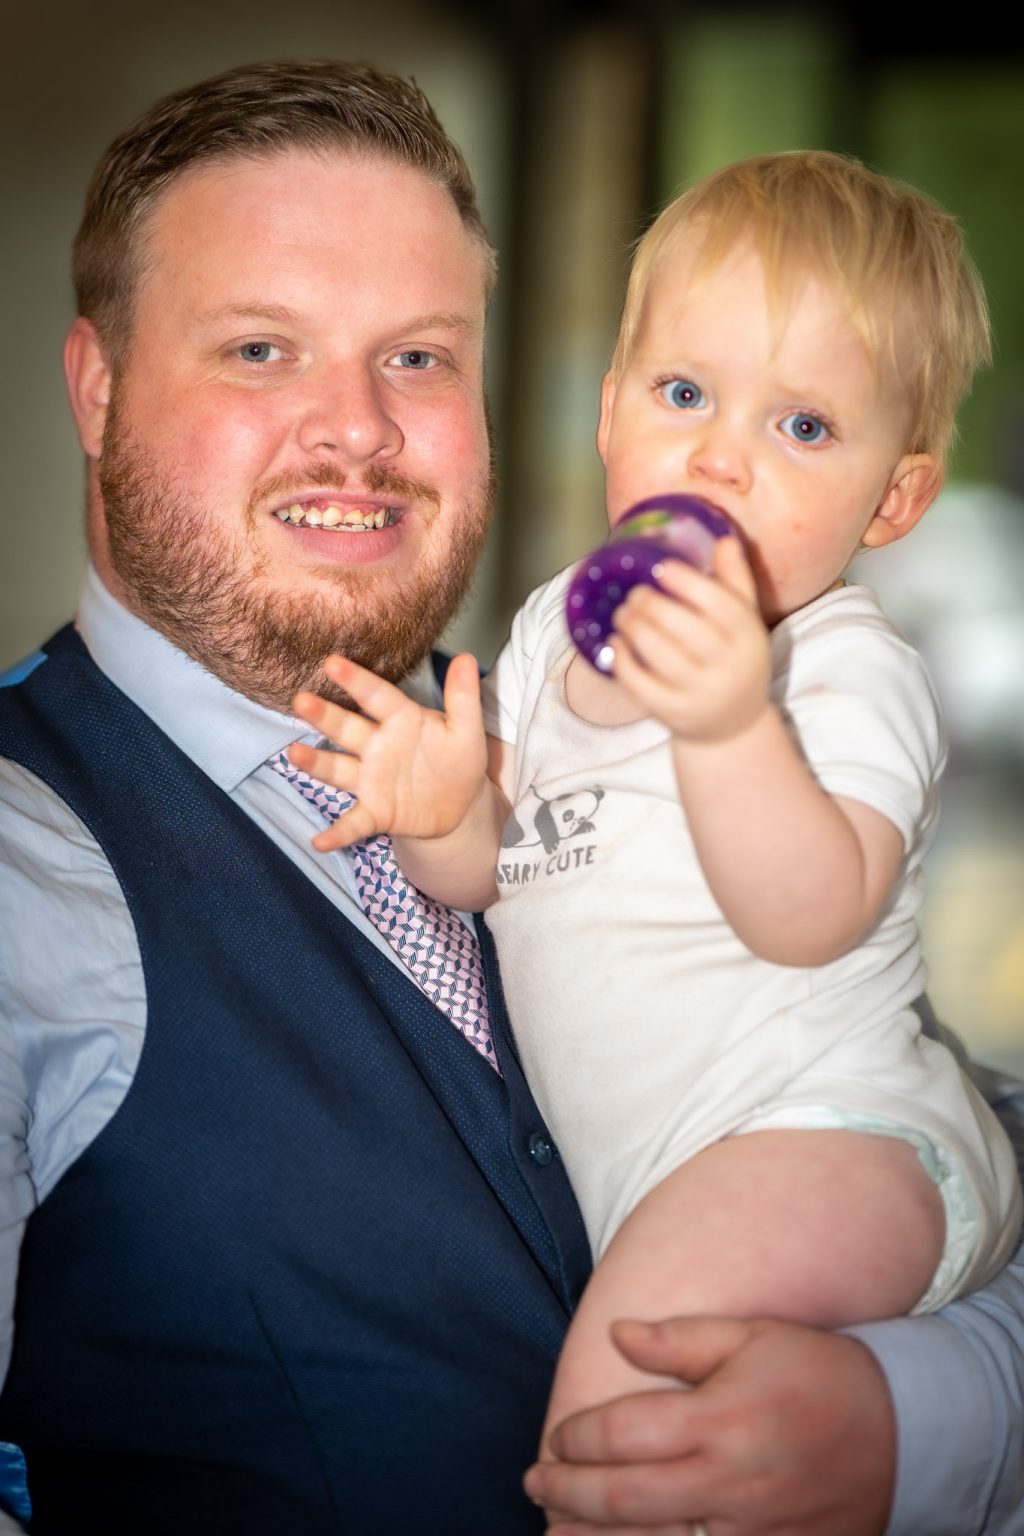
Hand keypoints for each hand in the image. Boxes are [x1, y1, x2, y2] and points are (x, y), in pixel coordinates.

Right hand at [289, 653, 487, 851]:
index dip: (356, 680)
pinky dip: (338, 833)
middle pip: (347, 728)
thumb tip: (466, 658)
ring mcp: (371, 779)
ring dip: (317, 763)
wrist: (459, 805)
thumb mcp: (467, 730)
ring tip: (295, 754)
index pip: (377, 696)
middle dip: (324, 716)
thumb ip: (463, 697)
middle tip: (302, 701)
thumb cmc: (457, 760)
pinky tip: (320, 841)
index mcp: (400, 720)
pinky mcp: (375, 811)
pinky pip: (354, 823)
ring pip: (339, 768)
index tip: (332, 663)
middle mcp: (377, 746)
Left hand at [524, 1316, 895, 1535]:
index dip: (578, 1437)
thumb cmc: (815, 1371)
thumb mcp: (752, 1335)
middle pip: (624, 1499)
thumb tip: (616, 1334)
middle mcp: (730, 1482)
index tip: (556, 1437)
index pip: (624, 1434)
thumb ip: (680, 1339)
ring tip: (553, 1532)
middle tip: (535, 1483)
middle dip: (568, 1493)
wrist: (902, 1433)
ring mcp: (750, 1533)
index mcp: (721, 1420)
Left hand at [609, 538, 770, 743]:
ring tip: (622, 613)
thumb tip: (723, 538)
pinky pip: (641, 684)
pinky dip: (623, 660)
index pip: (721, 605)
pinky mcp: (673, 713)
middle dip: (652, 605)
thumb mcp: (745, 623)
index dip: (688, 583)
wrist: (733, 726)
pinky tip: (616, 643)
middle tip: (634, 593)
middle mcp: (729, 667)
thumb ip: (735, 581)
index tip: (662, 567)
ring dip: (634, 628)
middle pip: (684, 628)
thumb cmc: (735, 660)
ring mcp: (701, 694)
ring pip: (660, 655)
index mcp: (749, 638)